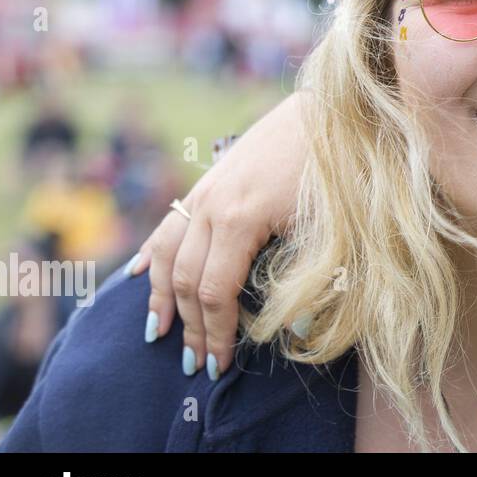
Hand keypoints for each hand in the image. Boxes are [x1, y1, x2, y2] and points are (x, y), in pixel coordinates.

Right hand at [129, 90, 307, 379]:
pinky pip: (171, 222)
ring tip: (158, 332)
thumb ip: (304, 280)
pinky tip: (137, 275)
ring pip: (169, 252)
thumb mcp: (329, 229)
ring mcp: (207, 188)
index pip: (213, 293)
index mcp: (240, 220)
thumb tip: (292, 332)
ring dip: (161, 296)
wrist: (333, 109)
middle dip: (190, 327)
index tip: (218, 368)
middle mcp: (212, 204)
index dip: (215, 334)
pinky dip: (153, 252)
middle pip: (185, 279)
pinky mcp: (213, 178)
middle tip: (195, 365)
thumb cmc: (338, 169)